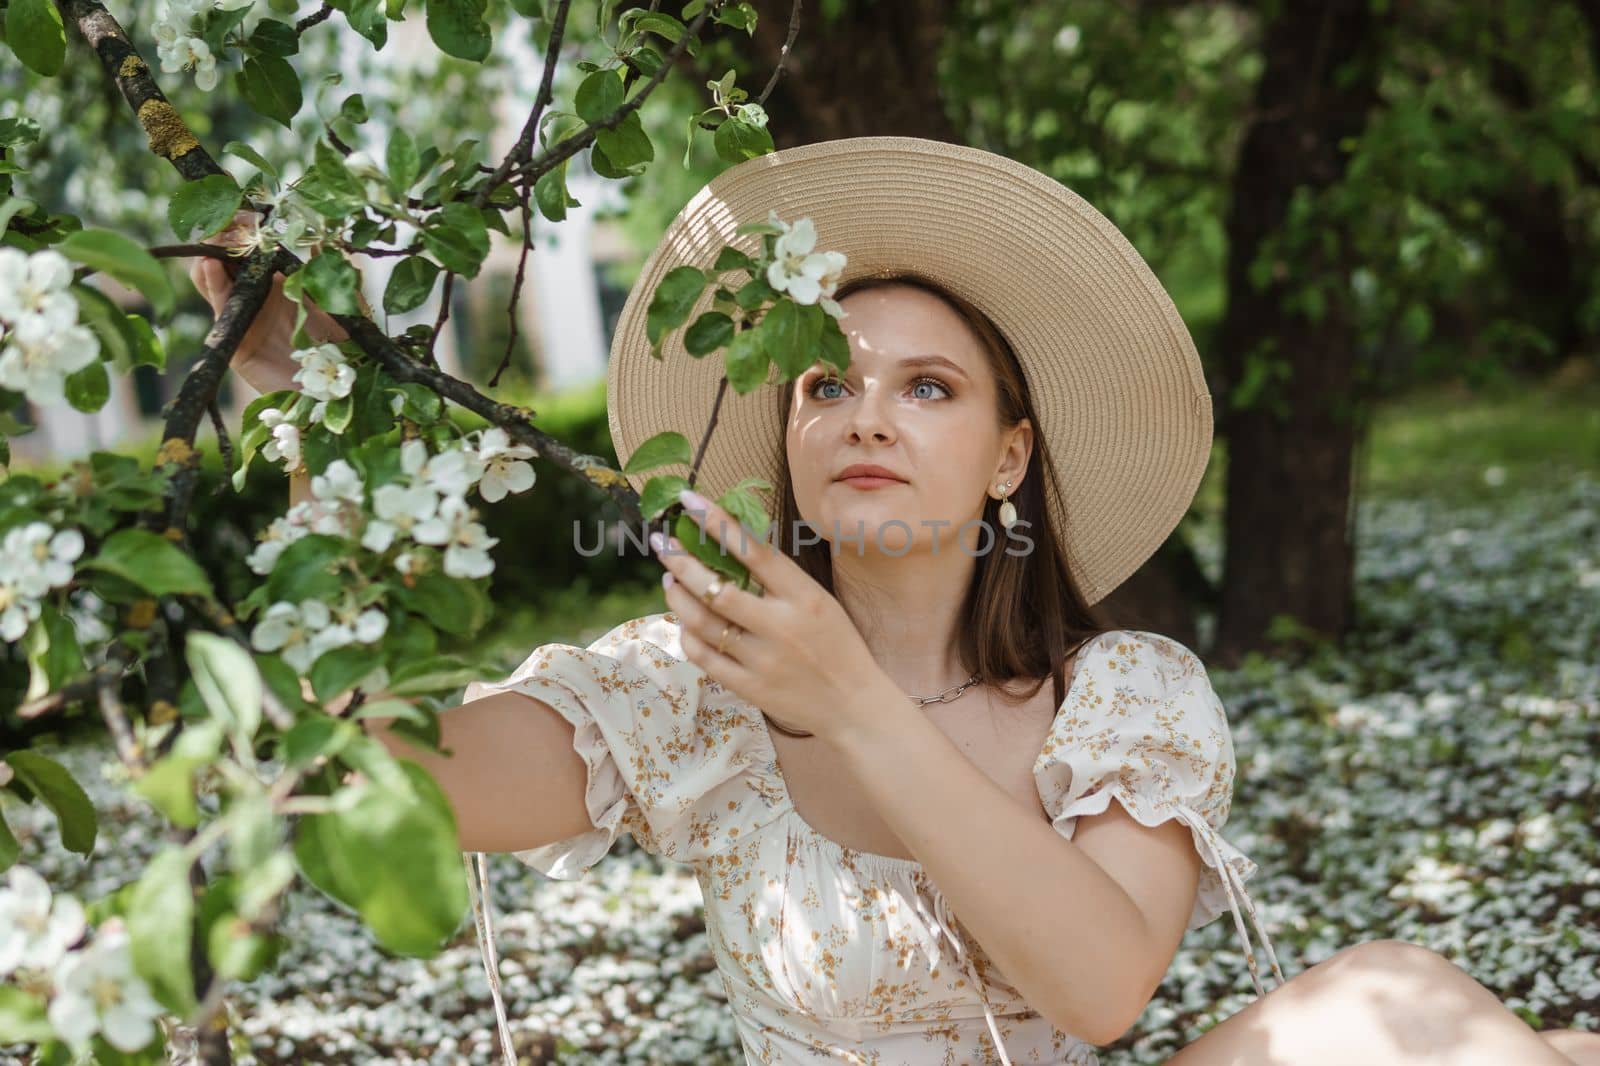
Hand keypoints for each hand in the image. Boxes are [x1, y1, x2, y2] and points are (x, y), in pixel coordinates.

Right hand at [188, 208, 349, 394]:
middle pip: (224, 251)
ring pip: (210, 272)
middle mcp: (256, 292)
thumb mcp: (345, 305)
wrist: (336, 394)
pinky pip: (217, 304)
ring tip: (222, 236)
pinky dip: (210, 281)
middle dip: (223, 229)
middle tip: (232, 217)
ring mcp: (242, 312)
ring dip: (211, 250)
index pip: (252, 242)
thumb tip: (322, 238)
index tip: (249, 207)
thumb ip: (333, 272)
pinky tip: (211, 264)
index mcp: (280, 278)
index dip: (246, 223)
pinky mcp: (233, 337)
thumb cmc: (344, 349)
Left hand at [651, 489, 890, 746]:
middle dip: (682, 561)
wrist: (854, 706)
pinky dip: (687, 635)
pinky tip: (683, 621)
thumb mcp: (821, 602)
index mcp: (804, 597)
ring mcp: (762, 659)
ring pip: (703, 622)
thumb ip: (783, 579)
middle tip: (664, 543)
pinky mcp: (749, 687)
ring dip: (678, 596)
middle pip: (717, 588)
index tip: (689, 502)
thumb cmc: (838, 646)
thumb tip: (737, 544)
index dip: (718, 522)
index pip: (753, 551)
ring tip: (669, 578)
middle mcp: (781, 626)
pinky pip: (704, 657)